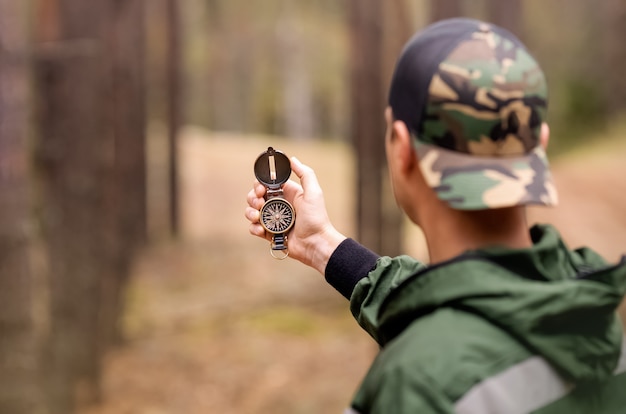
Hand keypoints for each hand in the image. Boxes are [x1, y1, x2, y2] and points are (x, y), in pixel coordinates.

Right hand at [245, 156, 345, 273]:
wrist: (315, 243)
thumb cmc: (316, 218)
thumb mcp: (313, 192)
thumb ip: (305, 174)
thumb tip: (292, 159)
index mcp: (287, 194)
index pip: (266, 184)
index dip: (259, 185)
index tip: (261, 189)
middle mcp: (278, 205)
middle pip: (255, 197)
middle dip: (252, 198)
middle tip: (259, 204)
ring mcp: (273, 220)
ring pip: (252, 211)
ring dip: (250, 212)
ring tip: (257, 217)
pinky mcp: (270, 233)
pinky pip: (254, 228)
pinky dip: (254, 228)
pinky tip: (260, 229)